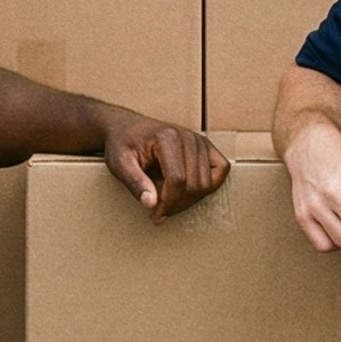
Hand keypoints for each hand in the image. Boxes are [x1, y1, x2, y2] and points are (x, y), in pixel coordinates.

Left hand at [99, 113, 228, 222]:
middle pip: (194, 184)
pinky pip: (221, 169)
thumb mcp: (119, 163)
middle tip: (159, 212)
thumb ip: (135, 182)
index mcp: (166, 138)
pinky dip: (210, 185)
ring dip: (191, 200)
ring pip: (208, 182)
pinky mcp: (205, 145)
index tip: (153, 214)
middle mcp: (187, 136)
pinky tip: (190, 191)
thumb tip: (151, 204)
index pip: (177, 180)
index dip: (168, 203)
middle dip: (178, 205)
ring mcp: (199, 140)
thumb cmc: (122, 144)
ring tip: (170, 203)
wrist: (126, 127)